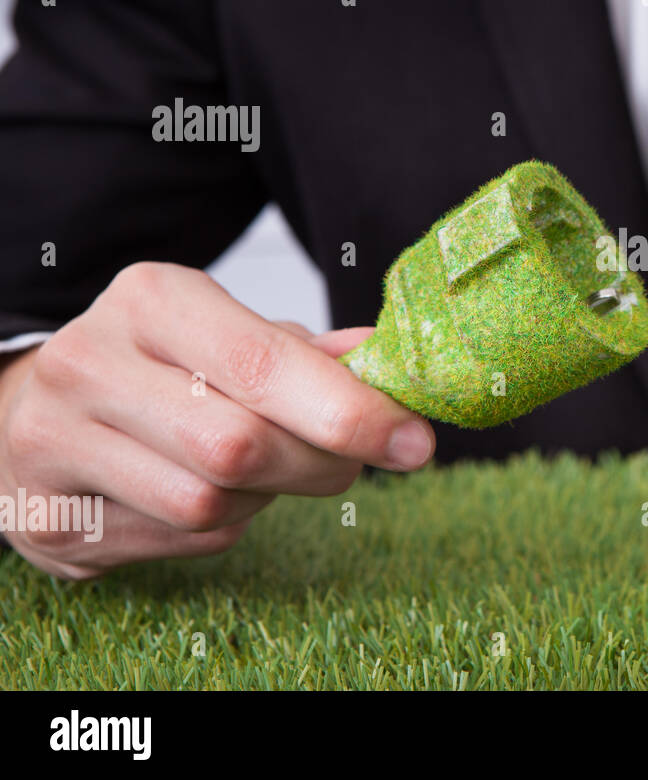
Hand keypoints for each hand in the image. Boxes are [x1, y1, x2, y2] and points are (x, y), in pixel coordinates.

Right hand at [0, 262, 434, 578]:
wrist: (34, 407)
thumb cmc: (164, 365)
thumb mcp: (232, 333)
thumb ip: (308, 353)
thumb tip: (384, 361)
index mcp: (150, 300)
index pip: (263, 364)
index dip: (351, 411)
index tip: (414, 440)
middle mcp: (89, 364)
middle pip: (240, 446)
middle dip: (321, 464)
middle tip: (353, 461)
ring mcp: (54, 444)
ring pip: (209, 503)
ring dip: (265, 496)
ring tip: (261, 467)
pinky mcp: (48, 518)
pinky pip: (180, 541)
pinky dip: (224, 525)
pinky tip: (207, 490)